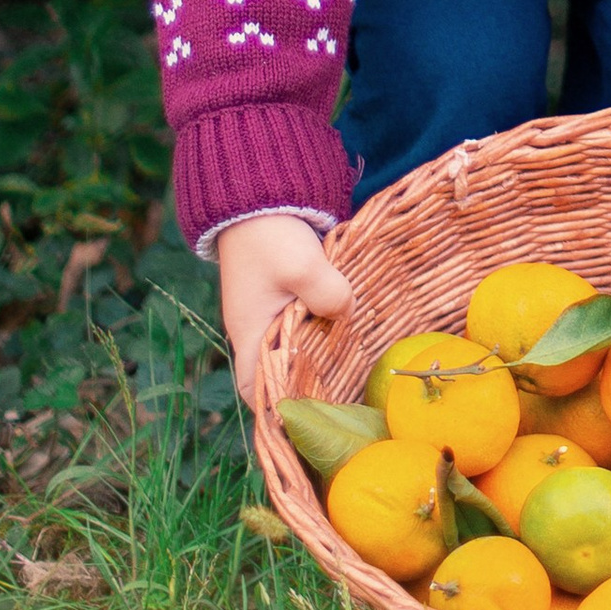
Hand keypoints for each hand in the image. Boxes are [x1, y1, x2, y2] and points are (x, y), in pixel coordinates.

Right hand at [215, 211, 350, 405]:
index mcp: (250, 333)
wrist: (259, 191)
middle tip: (347, 396)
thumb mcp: (301, 265)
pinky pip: (309, 320)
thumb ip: (326, 294)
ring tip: (360, 366)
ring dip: (323, 351)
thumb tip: (346, 314)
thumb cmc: (270, 234)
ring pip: (298, 345)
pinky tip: (358, 327)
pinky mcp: (290, 292)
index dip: (275, 408)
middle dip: (309, 383)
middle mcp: (258, 329)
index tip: (307, 418)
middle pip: (281, 371)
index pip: (253, 388)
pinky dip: (328, 326)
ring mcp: (273, 310)